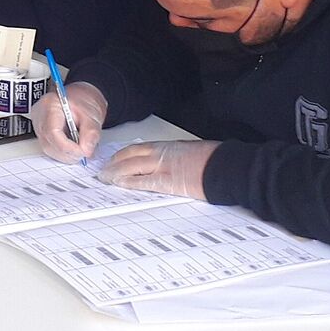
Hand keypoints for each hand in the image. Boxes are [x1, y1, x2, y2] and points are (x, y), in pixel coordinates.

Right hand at [31, 83, 106, 163]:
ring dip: (66, 155)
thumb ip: (91, 133)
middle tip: (84, 152)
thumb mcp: (92, 114)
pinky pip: (49, 148)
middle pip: (49, 142)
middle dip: (68, 153)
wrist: (81, 97)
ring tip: (80, 149)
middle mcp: (40, 115)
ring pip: (48, 148)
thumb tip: (86, 150)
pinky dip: (63, 152)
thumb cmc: (83, 99)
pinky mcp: (42, 132)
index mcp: (50, 105)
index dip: (68, 147)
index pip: (53, 132)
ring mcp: (39, 124)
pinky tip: (73, 148)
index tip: (82, 151)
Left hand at [97, 140, 221, 200]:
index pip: (138, 148)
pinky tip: (120, 184)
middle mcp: (163, 153)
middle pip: (130, 156)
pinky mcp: (169, 182)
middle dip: (114, 163)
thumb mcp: (191, 151)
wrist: (226, 166)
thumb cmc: (214, 159)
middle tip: (103, 171)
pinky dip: (129, 182)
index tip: (114, 159)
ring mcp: (164, 166)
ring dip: (116, 172)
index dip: (122, 154)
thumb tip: (167, 163)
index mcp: (169, 146)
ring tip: (106, 178)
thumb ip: (176, 156)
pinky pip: (144, 181)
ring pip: (131, 166)